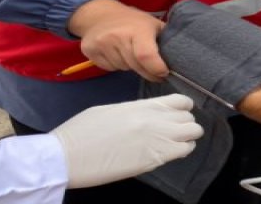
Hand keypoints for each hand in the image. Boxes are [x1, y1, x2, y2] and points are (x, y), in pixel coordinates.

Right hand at [51, 94, 202, 188]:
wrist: (67, 156)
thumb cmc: (81, 132)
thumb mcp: (109, 111)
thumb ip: (135, 111)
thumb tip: (146, 116)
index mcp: (142, 106)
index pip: (180, 101)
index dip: (182, 108)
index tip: (176, 114)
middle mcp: (155, 120)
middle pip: (189, 118)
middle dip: (184, 124)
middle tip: (173, 131)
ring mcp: (157, 139)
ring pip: (193, 134)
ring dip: (186, 138)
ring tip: (173, 144)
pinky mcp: (154, 160)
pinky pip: (183, 152)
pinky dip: (180, 152)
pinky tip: (168, 154)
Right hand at [68, 0, 167, 80]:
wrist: (100, 14)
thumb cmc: (133, 21)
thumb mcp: (153, 25)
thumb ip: (166, 40)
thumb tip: (182, 58)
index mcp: (138, 29)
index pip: (146, 55)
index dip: (156, 69)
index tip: (164, 73)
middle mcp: (118, 36)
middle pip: (136, 66)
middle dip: (148, 72)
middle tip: (154, 70)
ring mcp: (102, 44)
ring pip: (123, 68)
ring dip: (131, 66)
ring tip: (131, 53)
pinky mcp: (90, 51)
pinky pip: (109, 68)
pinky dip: (116, 65)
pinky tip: (117, 53)